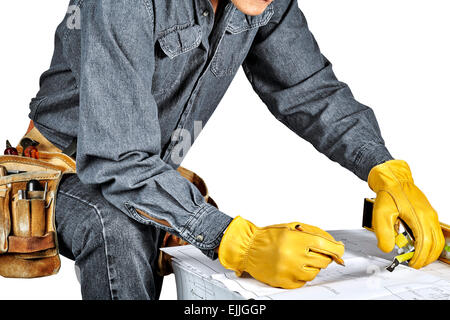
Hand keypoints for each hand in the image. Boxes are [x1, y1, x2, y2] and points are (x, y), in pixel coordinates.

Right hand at [218, 216, 344, 288]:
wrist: (248, 248)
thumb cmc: (268, 236)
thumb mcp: (291, 227)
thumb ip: (313, 233)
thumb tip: (333, 242)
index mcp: (295, 240)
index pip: (325, 246)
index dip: (337, 248)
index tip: (340, 249)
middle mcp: (293, 256)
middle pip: (323, 261)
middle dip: (323, 256)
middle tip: (314, 252)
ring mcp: (289, 271)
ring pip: (315, 273)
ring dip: (312, 266)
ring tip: (300, 258)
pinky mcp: (284, 281)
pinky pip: (303, 282)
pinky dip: (302, 274)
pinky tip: (293, 266)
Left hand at [368, 160, 444, 268]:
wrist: (393, 178)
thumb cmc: (388, 193)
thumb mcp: (380, 214)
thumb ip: (384, 233)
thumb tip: (388, 248)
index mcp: (419, 217)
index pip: (425, 244)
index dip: (419, 257)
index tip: (411, 263)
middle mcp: (428, 216)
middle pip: (436, 244)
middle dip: (427, 257)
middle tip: (415, 263)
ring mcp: (430, 214)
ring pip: (438, 239)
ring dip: (430, 251)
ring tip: (418, 257)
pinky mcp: (428, 213)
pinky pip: (434, 231)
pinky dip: (430, 242)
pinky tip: (418, 244)